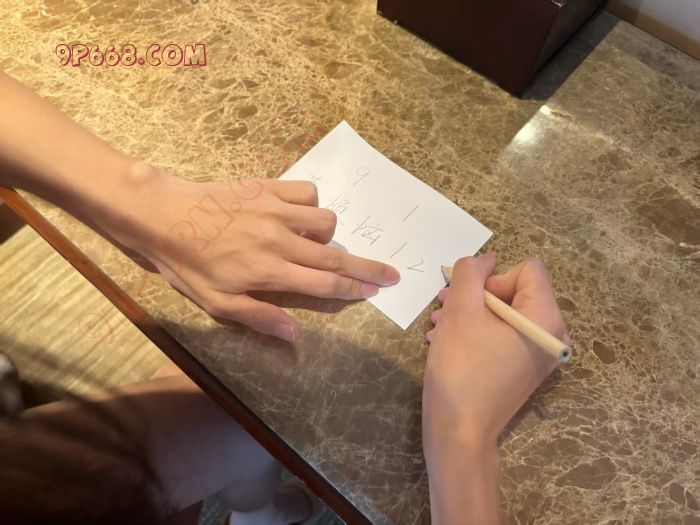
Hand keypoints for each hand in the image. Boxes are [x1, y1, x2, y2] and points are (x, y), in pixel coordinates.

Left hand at [110, 166, 399, 341]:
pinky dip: (311, 205)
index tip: (378, 290)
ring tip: (315, 244)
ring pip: (326, 221)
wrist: (163, 216)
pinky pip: (307, 192)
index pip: (326, 283)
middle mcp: (281, 240)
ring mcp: (276, 210)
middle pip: (337, 255)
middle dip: (368, 268)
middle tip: (392, 273)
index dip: (355, 289)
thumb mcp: (217, 303)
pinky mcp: (268, 188)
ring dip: (329, 236)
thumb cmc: (188, 265)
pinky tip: (299, 215)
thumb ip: (260, 317)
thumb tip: (296, 336)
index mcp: (270, 271)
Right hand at [423, 254, 564, 451]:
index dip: (492, 278)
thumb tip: (487, 259)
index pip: (527, 270)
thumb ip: (472, 273)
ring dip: (471, 313)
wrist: (459, 431)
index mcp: (546, 318)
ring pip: (506, 313)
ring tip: (440, 323)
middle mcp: (553, 334)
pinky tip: (448, 339)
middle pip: (516, 290)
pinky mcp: (525, 368)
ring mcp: (540, 354)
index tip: (468, 301)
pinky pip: (504, 335)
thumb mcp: (461, 310)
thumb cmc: (461, 368)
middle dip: (477, 295)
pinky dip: (478, 332)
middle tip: (443, 306)